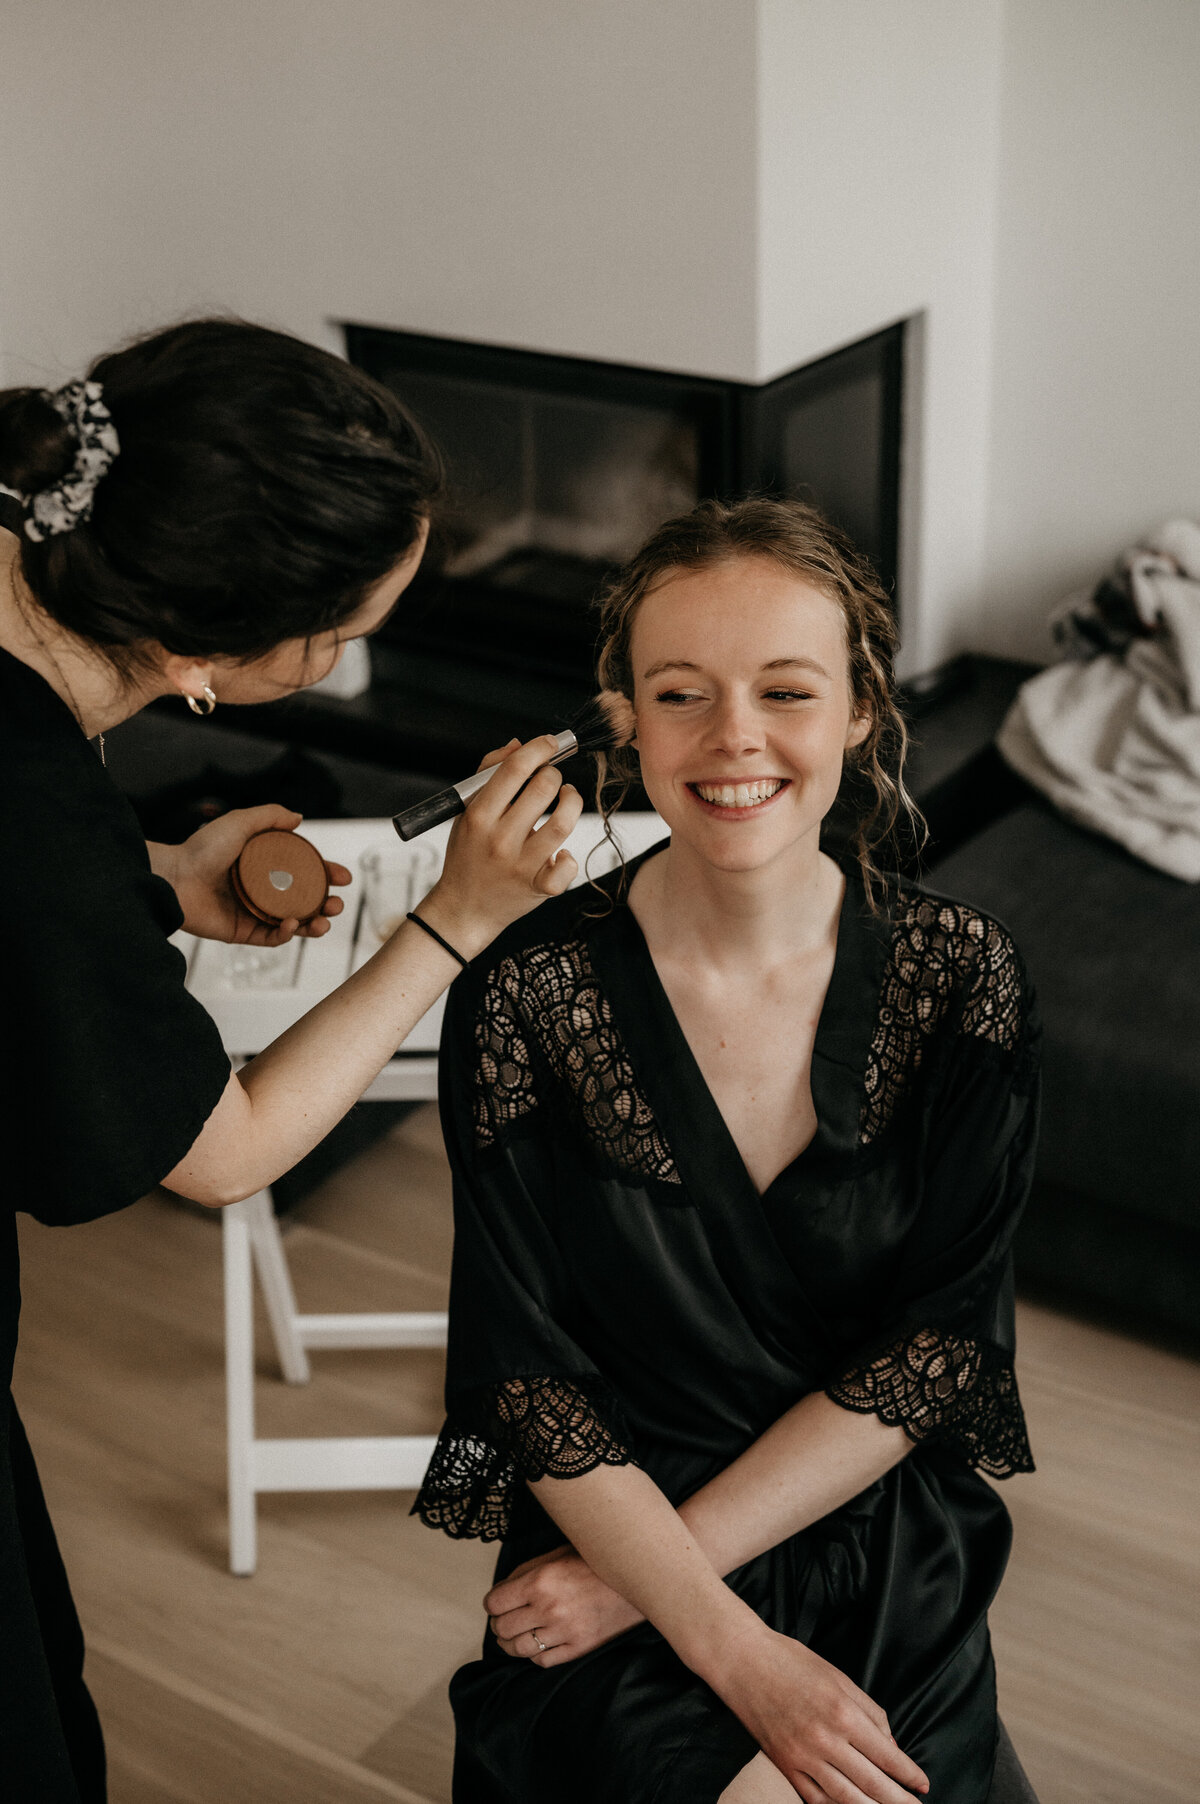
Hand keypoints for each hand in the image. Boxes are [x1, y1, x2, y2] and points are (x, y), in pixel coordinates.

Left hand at [148, 806, 350, 946]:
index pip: (304, 871)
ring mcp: (253, 911)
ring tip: (322, 922)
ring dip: (313, 924)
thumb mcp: (239, 822)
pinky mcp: (241, 931)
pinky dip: (285, 934)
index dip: (327, 874)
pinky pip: (270, 937)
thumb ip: (269, 816)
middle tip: (335, 905)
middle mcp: (262, 888)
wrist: (173, 878)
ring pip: (293, 922)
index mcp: (265, 864)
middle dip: (326, 904)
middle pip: (304, 900)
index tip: (343, 877)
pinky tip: (292, 925)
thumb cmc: (201, 849)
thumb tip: (299, 817)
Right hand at [417, 735, 582, 960]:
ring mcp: (520, 865)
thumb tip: (517, 746)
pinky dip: (568, 857)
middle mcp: (499, 839)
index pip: (514, 769)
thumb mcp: (466, 812)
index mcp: (479, 816)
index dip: (539, 749)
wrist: (463, 909)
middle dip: (554, 774)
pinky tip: (560, 852)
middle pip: (543, 789)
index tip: (550, 744)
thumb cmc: (467, 856)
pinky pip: (566, 867)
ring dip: (572, 802)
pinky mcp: (538, 888)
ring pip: (562, 823)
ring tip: (567, 798)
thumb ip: (488, 775)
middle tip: (551, 778)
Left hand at [483, 1544, 643, 1666]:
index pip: (495, 1602)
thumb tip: (501, 1590)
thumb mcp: (557, 1554)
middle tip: (504, 1617)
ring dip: (511, 1642)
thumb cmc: (595, 1561)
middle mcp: (549, 1608)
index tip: (497, 1602)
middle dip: (499, 1622)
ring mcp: (564, 1631)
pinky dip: (534, 1654)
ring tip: (514, 1634)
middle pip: (502, 1627)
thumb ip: (526, 1571)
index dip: (492, 1603)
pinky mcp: (579, 1648)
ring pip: (518, 1649)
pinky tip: (537, 1642)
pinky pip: (542, 1660)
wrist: (637, 1578)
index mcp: (540, 1580)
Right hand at [711, 1625, 928, 1802]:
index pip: (886, 1755)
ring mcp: (802, 1757)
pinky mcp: (784, 1765)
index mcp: (843, 1713)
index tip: (923, 1784)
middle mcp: (825, 1740)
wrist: (743, 1661)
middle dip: (899, 1800)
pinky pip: (815, 1798)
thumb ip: (870, 1712)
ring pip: (846, 1798)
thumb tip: (890, 1745)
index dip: (908, 1774)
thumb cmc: (792, 1662)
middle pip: (872, 1783)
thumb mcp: (839, 1677)